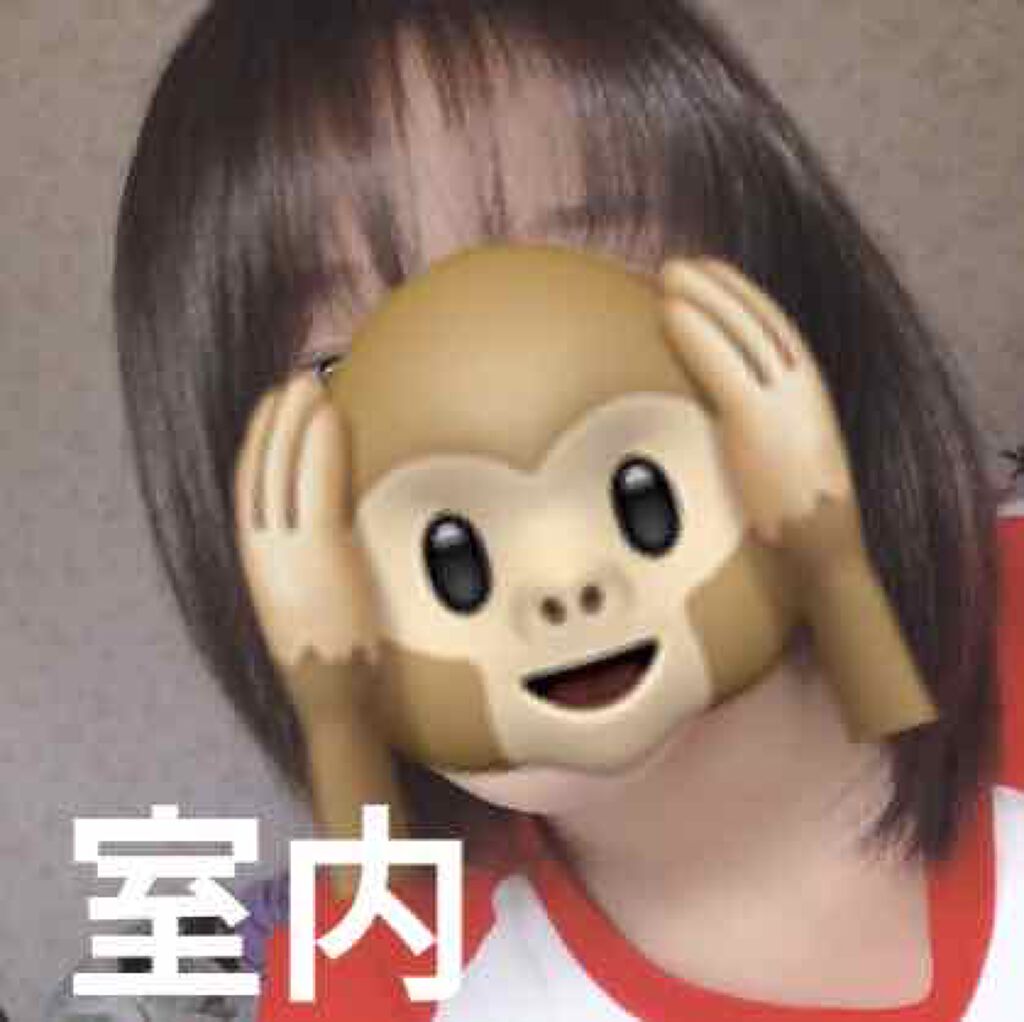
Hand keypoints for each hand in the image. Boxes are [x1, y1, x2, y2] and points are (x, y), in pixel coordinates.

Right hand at [233, 371, 380, 724]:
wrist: (335, 702)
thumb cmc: (330, 661)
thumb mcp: (302, 606)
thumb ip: (303, 566)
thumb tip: (324, 533)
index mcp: (256, 566)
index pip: (248, 491)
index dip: (256, 445)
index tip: (269, 412)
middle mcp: (264, 555)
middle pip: (262, 472)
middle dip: (275, 422)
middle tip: (292, 382)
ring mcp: (289, 553)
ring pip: (286, 472)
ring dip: (296, 423)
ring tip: (310, 384)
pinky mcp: (322, 555)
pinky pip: (319, 488)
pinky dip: (322, 448)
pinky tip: (331, 417)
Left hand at [661, 257, 864, 571]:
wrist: (822, 550)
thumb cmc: (800, 517)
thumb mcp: (790, 459)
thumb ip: (769, 429)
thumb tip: (734, 417)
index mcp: (811, 394)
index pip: (776, 327)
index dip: (742, 296)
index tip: (714, 274)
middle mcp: (801, 388)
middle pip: (755, 320)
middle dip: (716, 286)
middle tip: (678, 265)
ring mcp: (782, 402)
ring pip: (738, 332)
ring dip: (701, 298)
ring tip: (668, 276)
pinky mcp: (756, 422)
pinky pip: (721, 365)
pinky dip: (695, 333)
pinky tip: (670, 312)